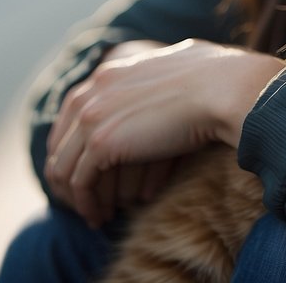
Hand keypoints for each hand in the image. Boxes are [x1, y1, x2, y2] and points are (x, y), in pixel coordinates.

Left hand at [44, 39, 281, 227]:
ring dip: (77, 196)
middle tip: (86, 200)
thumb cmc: (218, 80)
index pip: (72, 112)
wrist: (225, 88)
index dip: (76, 146)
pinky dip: (87, 204)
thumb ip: (162, 77)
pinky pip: (80, 182)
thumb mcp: (181, 68)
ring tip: (95, 215)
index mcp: (110, 72)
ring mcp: (92, 114)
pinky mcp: (101, 141)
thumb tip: (178, 74)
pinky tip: (100, 217)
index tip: (90, 172)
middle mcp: (93, 90)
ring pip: (64, 166)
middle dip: (68, 175)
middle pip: (61, 141)